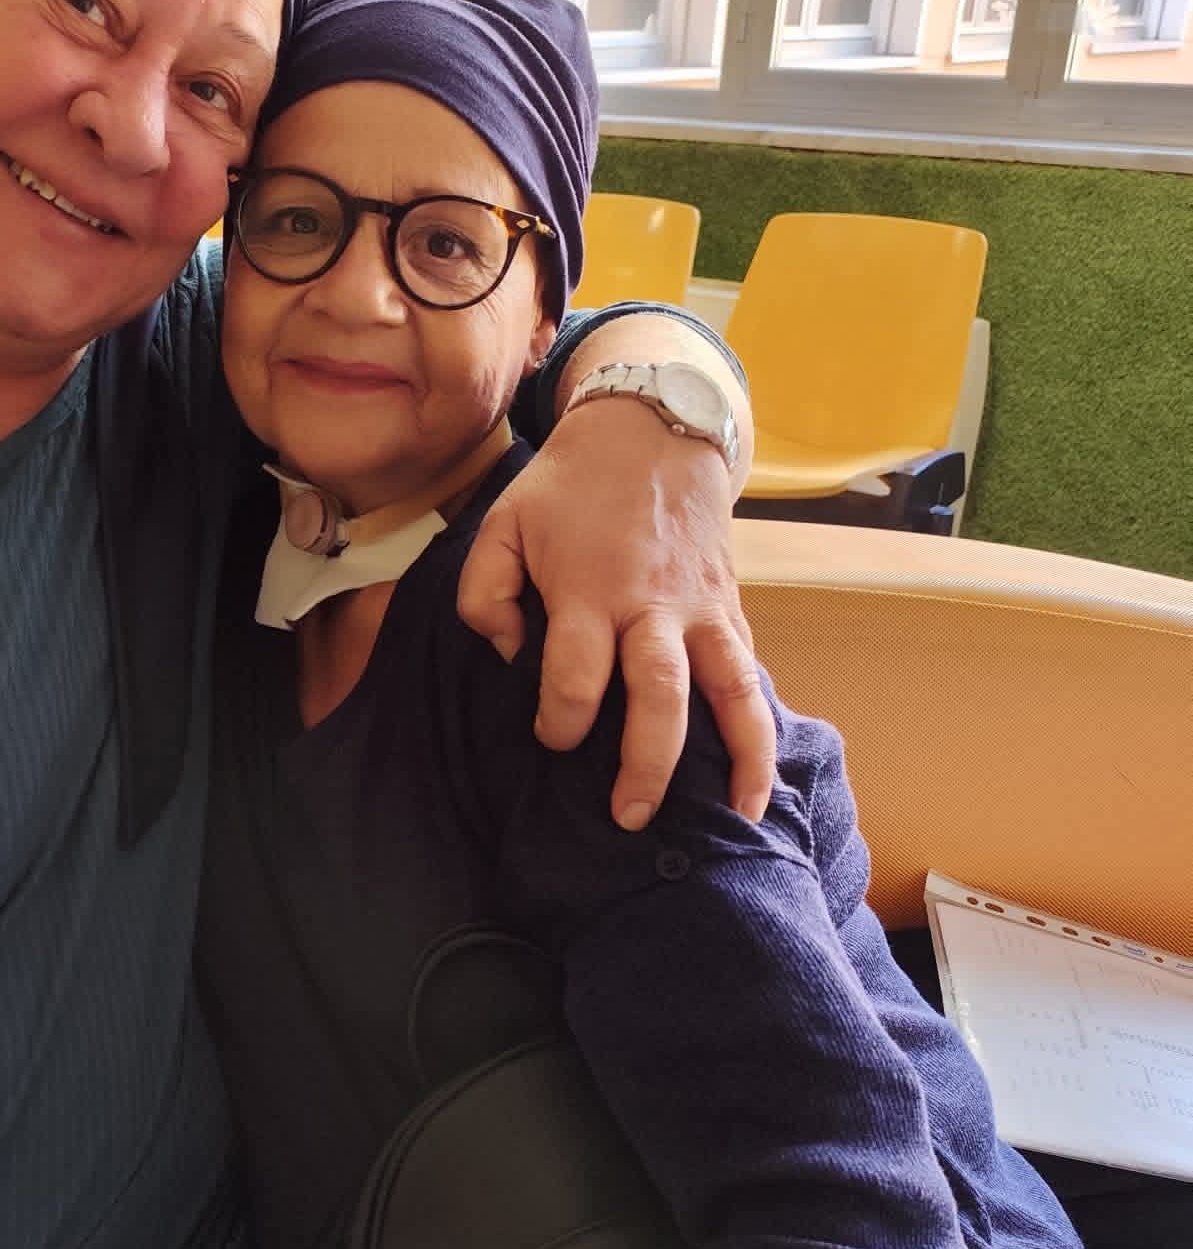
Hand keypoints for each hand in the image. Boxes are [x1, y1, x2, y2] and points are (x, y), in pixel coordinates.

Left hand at [458, 396, 772, 828]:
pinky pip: (751, 675)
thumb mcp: (501, 523)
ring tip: (739, 818)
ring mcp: (701, 609)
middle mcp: (652, 607)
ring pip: (729, 691)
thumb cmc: (567, 487)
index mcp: (588, 589)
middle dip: (646, 764)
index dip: (558, 719)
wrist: (653, 430)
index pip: (575, 676)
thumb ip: (483, 592)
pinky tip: (764, 778)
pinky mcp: (731, 609)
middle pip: (659, 696)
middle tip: (627, 817)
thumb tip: (511, 654)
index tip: (549, 734)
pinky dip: (762, 727)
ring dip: (738, 758)